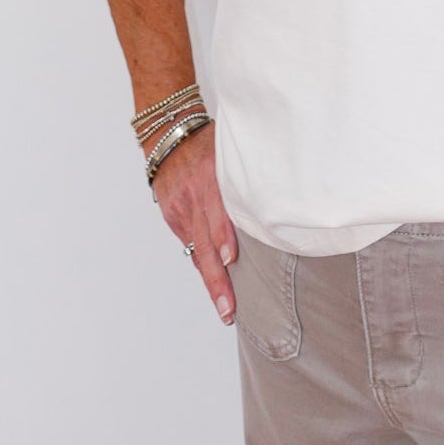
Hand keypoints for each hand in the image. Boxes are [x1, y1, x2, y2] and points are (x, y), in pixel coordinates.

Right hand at [151, 124, 238, 323]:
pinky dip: (202, 260)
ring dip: (211, 279)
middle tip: (228, 309)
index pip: (216, 214)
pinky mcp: (172, 216)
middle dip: (217, 281)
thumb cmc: (209, 142)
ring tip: (225, 306)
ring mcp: (179, 210)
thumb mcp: (229, 153)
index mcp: (209, 180)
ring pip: (196, 251)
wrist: (169, 134)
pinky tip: (214, 279)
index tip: (230, 261)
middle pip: (203, 246)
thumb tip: (274, 206)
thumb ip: (244, 179)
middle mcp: (192, 199)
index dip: (222, 238)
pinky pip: (190, 242)